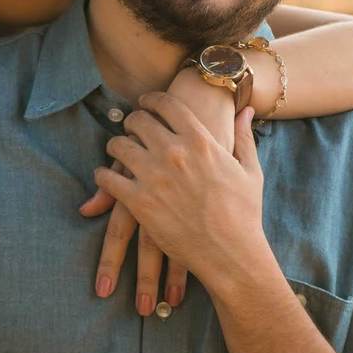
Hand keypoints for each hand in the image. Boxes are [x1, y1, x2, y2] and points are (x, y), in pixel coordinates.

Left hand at [79, 70, 236, 314]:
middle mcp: (174, 152)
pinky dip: (102, 176)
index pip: (167, 105)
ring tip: (115, 149)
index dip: (152, 100)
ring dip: (115, 145)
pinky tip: (104, 177)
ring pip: (119, 146)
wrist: (231, 252)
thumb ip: (243, 137)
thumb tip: (246, 110)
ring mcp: (154, 176)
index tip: (145, 102)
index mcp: (200, 140)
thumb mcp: (250, 170)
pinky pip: (108, 179)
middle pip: (139, 121)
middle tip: (130, 126)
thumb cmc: (244, 213)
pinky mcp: (139, 201)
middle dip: (132, 121)